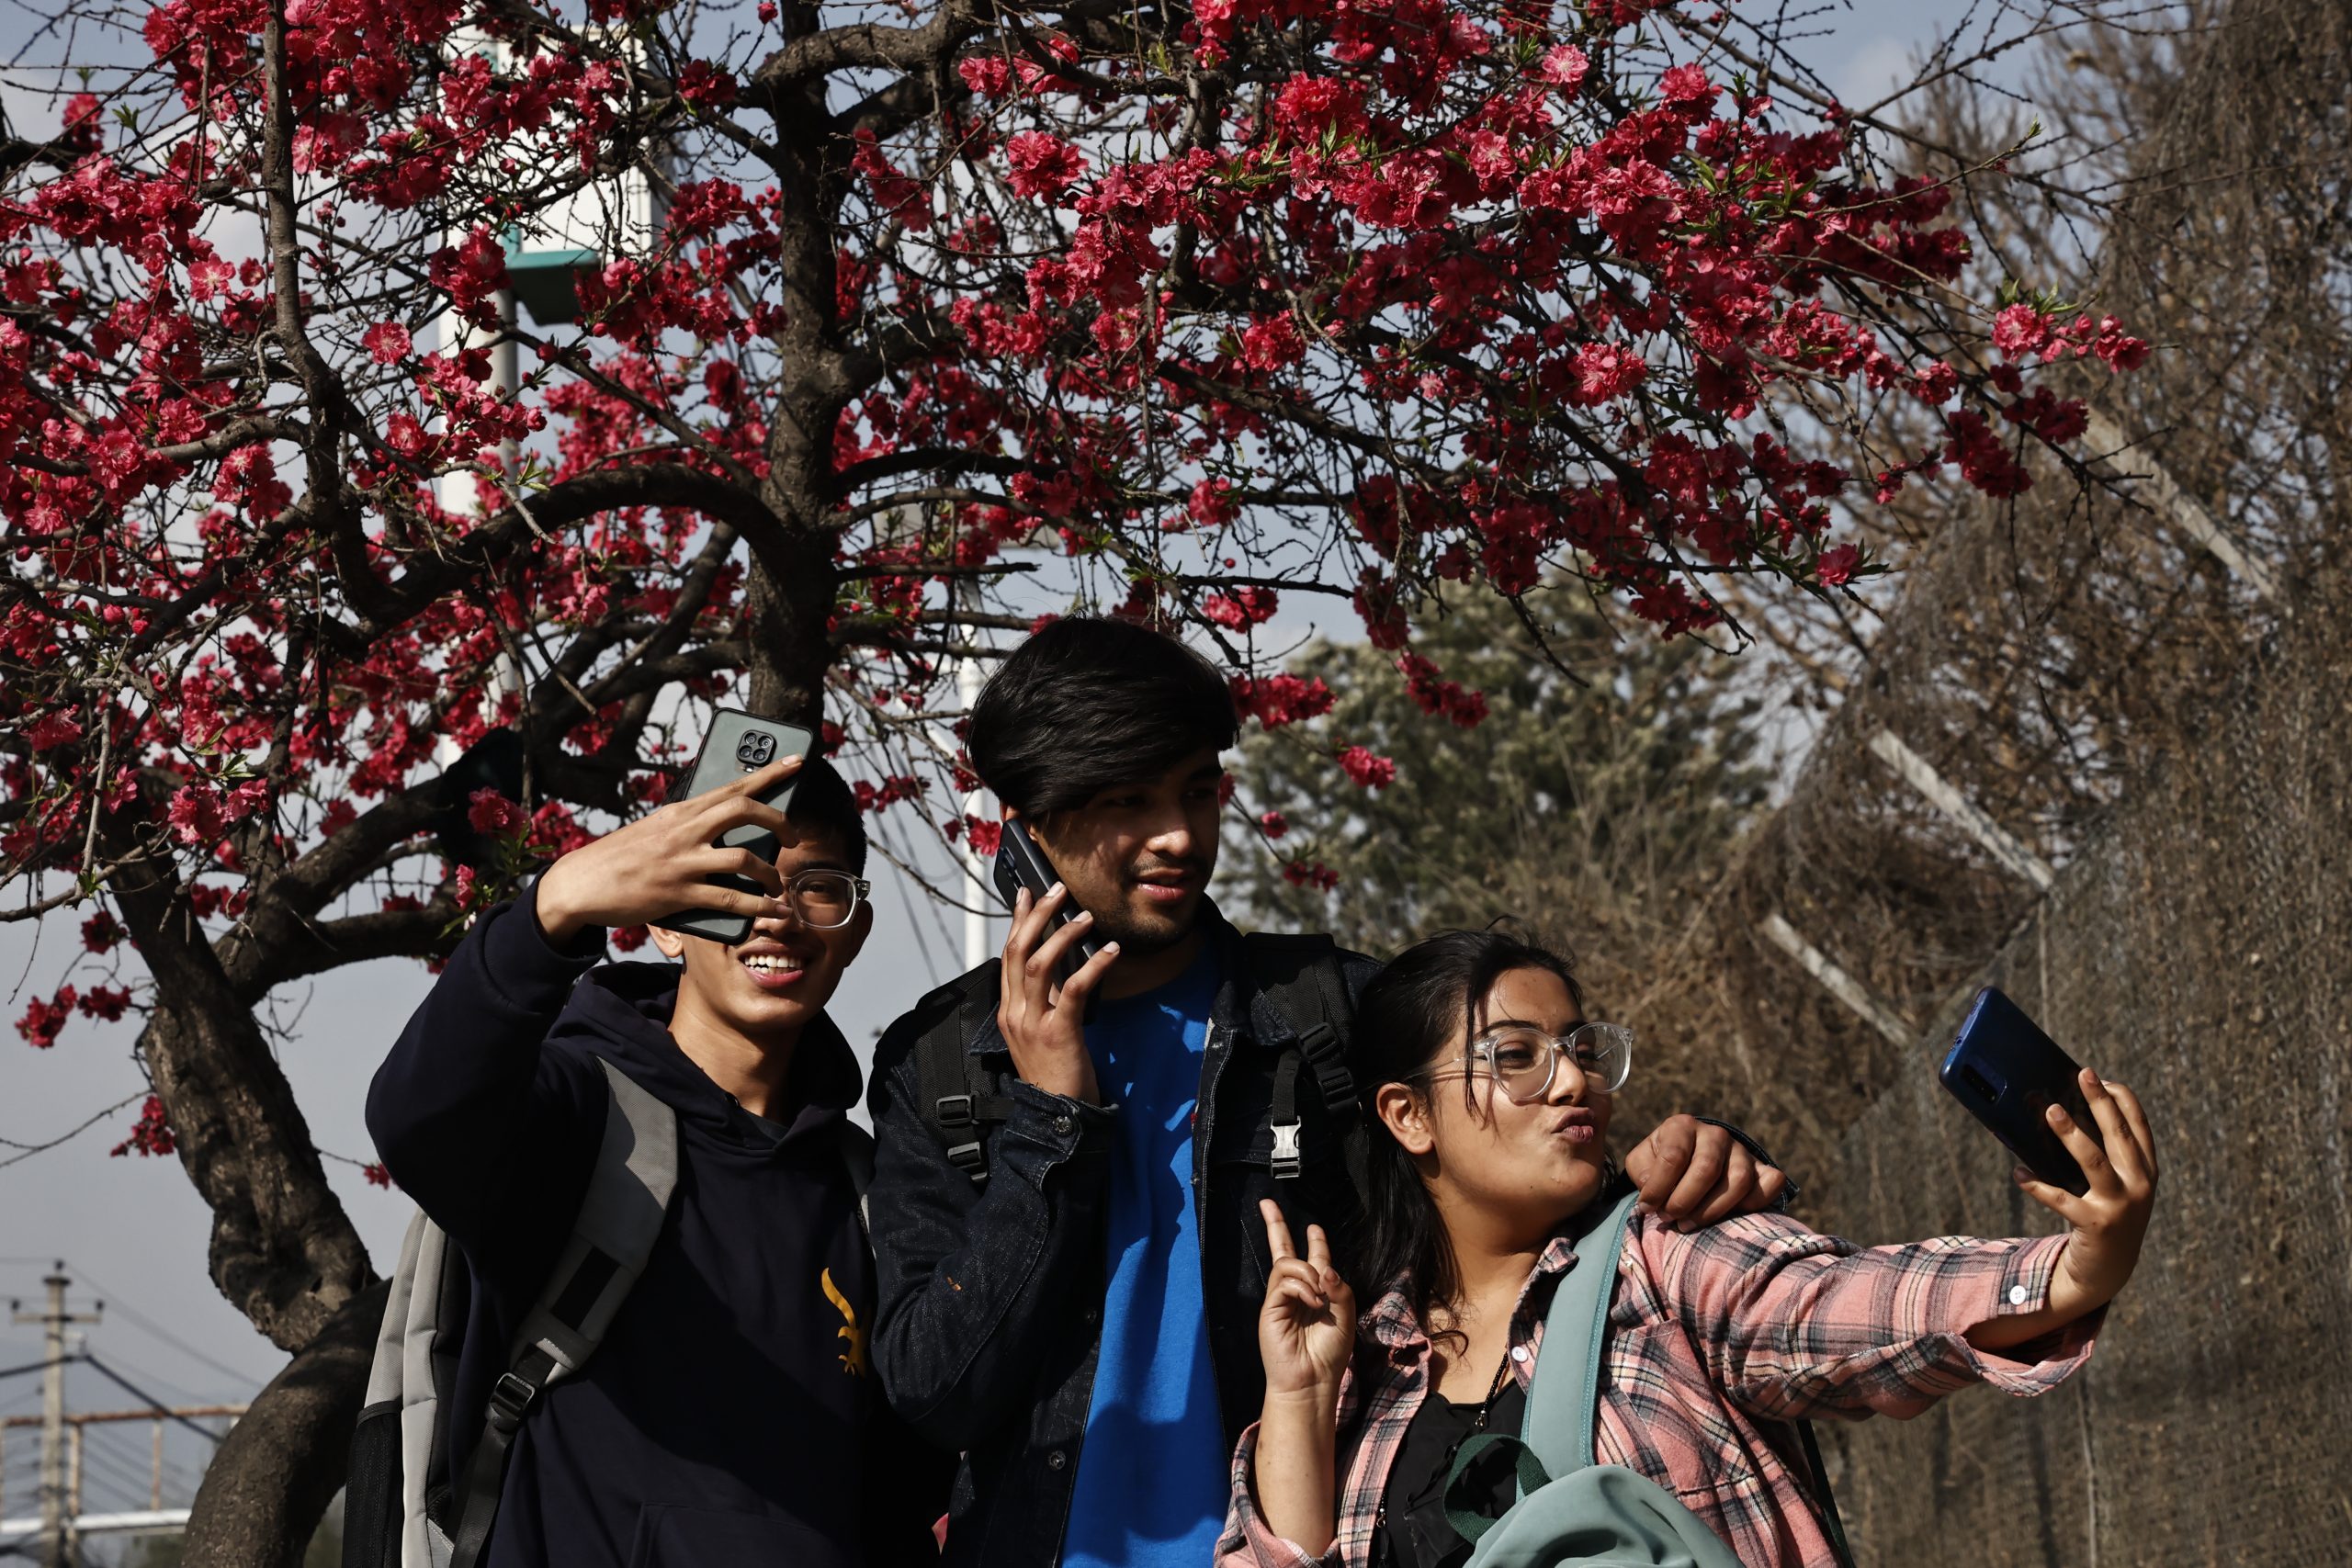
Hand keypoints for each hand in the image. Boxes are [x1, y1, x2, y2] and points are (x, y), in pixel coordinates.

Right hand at [534, 755, 798, 944]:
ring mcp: (682, 862)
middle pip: (745, 811)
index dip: (769, 773)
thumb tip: (728, 831)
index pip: (732, 785)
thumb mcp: (656, 829)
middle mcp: (684, 830)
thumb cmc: (622, 857)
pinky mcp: (678, 894)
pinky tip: (772, 910)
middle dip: (779, 821)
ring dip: (770, 874)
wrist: (579, 883)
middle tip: (793, 837)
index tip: (797, 762)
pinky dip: (758, 906)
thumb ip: (690, 826)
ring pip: (744, 858)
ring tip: (777, 885)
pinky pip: (730, 899)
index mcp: (681, 811)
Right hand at [996, 882, 1116, 1102]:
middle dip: (1037, 916)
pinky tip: (1110, 952)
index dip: (1018, 922)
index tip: (1027, 894)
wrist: (1056, 1115)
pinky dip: (1093, 966)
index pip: (1008, 955)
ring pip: (1040, 965)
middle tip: (1058, 890)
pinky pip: (1074, 990)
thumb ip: (1044, 1001)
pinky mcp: (1058, 1033)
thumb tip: (1061, 966)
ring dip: (1064, 935)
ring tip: (1086, 917)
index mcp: (1009, 1010)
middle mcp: (1015, 1013)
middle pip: (1018, 952)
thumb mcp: (1040, 1031)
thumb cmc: (1055, 1073)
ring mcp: (1033, 1023)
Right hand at [1257, 1200, 1355, 1402]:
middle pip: (1282, 1250)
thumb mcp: (1346, 1316)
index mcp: (1316, 1292)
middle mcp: (1296, 1291)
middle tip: (1266, 1203)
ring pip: (1288, 1263)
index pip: (1313, 1259)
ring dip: (1308, 1272)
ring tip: (1319, 1295)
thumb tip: (1324, 1268)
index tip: (1315, 1228)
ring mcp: (1281, 1299)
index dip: (1315, 1241)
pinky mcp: (1271, 1308)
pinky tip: (1313, 1302)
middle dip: (1275, 1225)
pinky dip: (1302, 1287)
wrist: (1313, 1380)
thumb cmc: (1330, 1352)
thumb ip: (1340, 1288)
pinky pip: (1284, 1281)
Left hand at [1622, 1114, 1788, 1230]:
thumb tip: (1653, 1194)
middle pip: (1707, 1169)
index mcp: (1682, 1126)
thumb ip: (1641, 1173)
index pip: (1673, 1157)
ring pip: (1739, 1180)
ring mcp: (1741, 1150)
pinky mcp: (1762, 1168)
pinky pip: (1770, 1183)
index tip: (1647, 1208)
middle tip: (1671, 1219)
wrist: (1692, 1160)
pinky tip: (1731, 1216)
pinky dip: (1755, 1203)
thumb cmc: (1661, 1164)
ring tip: (1689, 1224)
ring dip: (1712, 1210)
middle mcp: (1715, 1134)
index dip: (1659, 1188)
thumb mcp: (1642, 1162)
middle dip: (1685, 1201)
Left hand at [2022, 1069, 2158, 1322]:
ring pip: (2094, 1161)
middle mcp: (2140, 1186)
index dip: (2124, 1100)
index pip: (2140, 1128)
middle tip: (2084, 1075)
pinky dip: (2037, 1185)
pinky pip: (2061, 1199)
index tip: (2103, 1078)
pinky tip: (2018, 1173)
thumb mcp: (2113, 1185)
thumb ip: (2101, 1156)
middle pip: (2119, 1136)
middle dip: (2101, 1102)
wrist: (2110, 1271)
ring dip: (2071, 1133)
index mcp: (2147, 1172)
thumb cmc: (2104, 1215)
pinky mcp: (2096, 1224)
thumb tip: (2059, 1114)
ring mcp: (2120, 1206)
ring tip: (2050, 1110)